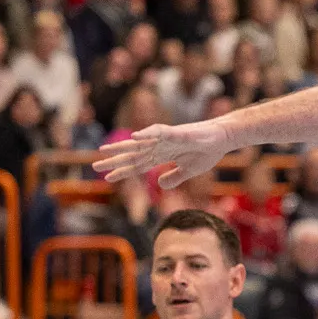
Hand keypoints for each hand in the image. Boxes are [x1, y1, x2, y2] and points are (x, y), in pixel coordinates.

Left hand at [95, 119, 230, 186]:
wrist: (223, 138)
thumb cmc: (208, 151)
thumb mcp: (189, 170)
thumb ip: (174, 177)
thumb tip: (161, 186)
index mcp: (162, 155)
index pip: (138, 165)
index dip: (123, 171)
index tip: (107, 178)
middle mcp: (160, 146)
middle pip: (133, 154)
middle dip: (114, 160)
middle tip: (94, 166)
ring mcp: (167, 139)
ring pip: (140, 143)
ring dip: (122, 147)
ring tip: (104, 150)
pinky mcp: (178, 133)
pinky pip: (160, 132)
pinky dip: (147, 134)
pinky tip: (134, 137)